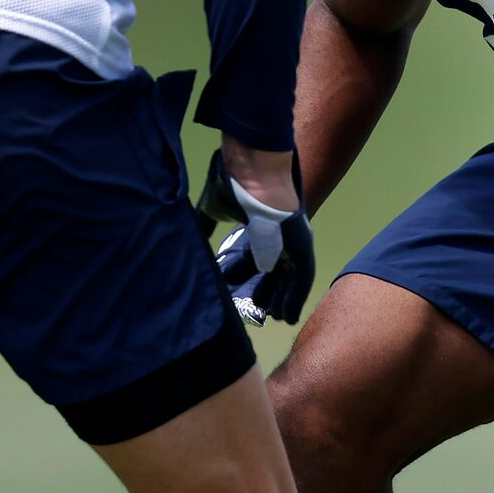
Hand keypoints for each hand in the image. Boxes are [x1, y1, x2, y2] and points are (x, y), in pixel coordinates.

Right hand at [196, 143, 315, 325]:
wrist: (254, 173)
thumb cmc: (234, 188)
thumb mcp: (212, 209)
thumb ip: (204, 225)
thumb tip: (190, 236)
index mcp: (256, 228)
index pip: (251, 258)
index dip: (243, 276)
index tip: (232, 291)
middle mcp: (276, 236)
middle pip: (272, 271)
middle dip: (264, 292)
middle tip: (256, 311)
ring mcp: (292, 242)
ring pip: (289, 278)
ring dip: (282, 299)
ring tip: (275, 319)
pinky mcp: (303, 247)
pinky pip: (303, 279)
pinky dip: (296, 298)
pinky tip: (290, 315)